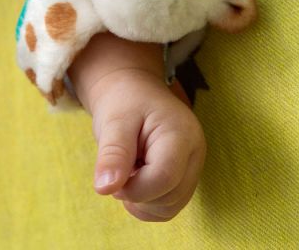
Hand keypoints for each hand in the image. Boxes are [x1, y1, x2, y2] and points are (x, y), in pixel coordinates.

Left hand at [88, 69, 205, 221]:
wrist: (133, 91)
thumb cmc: (124, 101)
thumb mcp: (114, 121)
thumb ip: (112, 154)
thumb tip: (104, 188)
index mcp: (181, 133)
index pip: (164, 178)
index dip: (133, 187)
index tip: (112, 175)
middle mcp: (195, 153)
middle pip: (169, 198)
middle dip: (135, 193)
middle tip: (119, 166)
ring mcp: (193, 167)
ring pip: (169, 208)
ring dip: (140, 200)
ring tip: (128, 168)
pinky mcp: (185, 178)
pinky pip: (167, 207)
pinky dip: (146, 202)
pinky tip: (136, 177)